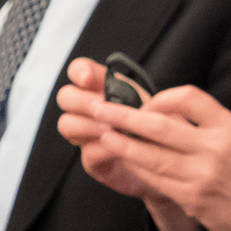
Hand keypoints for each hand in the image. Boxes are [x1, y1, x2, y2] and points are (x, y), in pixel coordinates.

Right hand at [56, 58, 161, 200]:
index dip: (80, 71)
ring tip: (111, 128)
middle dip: (82, 101)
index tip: (88, 79)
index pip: (78, 71)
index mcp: (101, 89)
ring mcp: (86, 135)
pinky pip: (88, 151)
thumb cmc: (157, 126)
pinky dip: (104, 148)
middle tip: (101, 107)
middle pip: (65, 97)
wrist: (165, 160)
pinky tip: (120, 149)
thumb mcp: (153, 104)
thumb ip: (138, 96)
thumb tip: (127, 93)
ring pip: (67, 124)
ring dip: (89, 125)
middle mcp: (88, 110)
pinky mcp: (92, 160)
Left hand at [66, 76, 230, 230]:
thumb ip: (208, 128)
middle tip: (100, 108)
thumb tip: (166, 116)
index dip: (160, 97)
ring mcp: (202, 174)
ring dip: (123, 144)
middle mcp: (216, 147)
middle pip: (160, 124)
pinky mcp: (192, 198)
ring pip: (151, 154)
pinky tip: (124, 160)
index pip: (188, 97)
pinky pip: (156, 179)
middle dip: (124, 116)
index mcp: (229, 127)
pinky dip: (137, 167)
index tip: (146, 103)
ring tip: (104, 135)